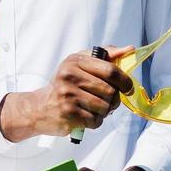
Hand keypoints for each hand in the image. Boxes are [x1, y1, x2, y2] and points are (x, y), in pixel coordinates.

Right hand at [0, 45, 134, 140]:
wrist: (40, 107)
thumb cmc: (65, 85)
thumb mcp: (80, 64)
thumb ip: (106, 56)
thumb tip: (130, 49)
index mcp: (74, 61)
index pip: (110, 70)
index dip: (125, 81)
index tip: (128, 88)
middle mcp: (69, 76)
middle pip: (110, 91)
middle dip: (114, 99)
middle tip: (107, 100)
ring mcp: (68, 95)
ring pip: (105, 107)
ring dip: (104, 111)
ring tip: (93, 108)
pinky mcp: (68, 113)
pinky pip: (96, 120)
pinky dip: (95, 121)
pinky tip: (85, 115)